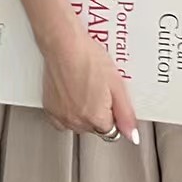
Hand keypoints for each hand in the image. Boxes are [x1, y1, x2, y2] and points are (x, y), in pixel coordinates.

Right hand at [40, 23, 139, 143]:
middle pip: (94, 129)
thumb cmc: (88, 58)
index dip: (113, 114)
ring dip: (83, 115)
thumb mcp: (117, 84)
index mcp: (96, 117)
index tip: (111, 100)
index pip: (111, 130)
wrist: (64, 45)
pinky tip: (72, 98)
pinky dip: (68, 114)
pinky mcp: (49, 109)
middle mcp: (77, 121)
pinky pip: (61, 122)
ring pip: (78, 126)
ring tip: (85, 91)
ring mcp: (61, 116)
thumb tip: (132, 136)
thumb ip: (125, 114)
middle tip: (99, 91)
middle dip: (99, 115)